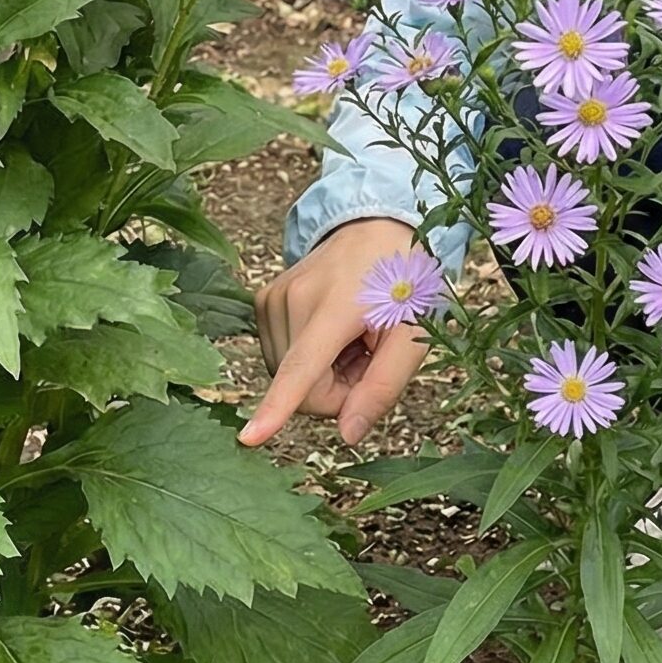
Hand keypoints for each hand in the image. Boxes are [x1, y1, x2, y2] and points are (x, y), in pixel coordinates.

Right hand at [240, 218, 431, 448]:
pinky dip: (308, 357)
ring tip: (353, 337)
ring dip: (323, 372)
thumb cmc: (404, 280)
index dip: (276, 408)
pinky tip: (332, 332)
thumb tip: (347, 435)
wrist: (379, 224)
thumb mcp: (413, 334)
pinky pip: (280, 357)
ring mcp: (272, 296)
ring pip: (288, 376)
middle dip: (337, 388)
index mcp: (336, 306)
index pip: (301, 368)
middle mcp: (293, 298)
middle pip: (301, 387)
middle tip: (368, 354)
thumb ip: (383, 386)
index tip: (248, 438)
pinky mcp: (263, 300)